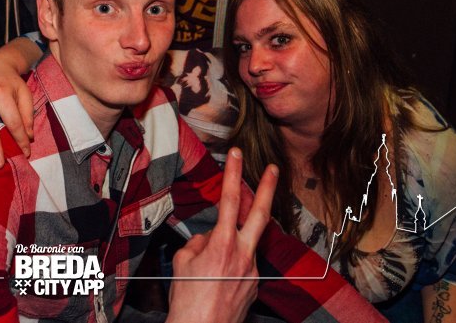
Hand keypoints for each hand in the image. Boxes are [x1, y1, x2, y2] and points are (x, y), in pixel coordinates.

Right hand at [168, 149, 277, 322]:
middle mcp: (243, 256)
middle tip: (273, 168)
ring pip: (245, 244)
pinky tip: (214, 281)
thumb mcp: (182, 263)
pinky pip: (242, 265)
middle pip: (260, 214)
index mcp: (223, 245)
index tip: (236, 154)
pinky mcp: (254, 286)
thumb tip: (208, 238)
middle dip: (267, 188)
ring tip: (209, 268)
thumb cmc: (187, 301)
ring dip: (232, 243)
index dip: (232, 174)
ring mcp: (252, 272)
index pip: (229, 200)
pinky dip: (229, 265)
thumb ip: (198, 243)